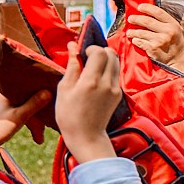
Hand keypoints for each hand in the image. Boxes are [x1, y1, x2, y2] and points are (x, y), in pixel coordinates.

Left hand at [0, 88, 51, 157]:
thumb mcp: (17, 118)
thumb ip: (33, 104)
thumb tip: (48, 91)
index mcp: (7, 91)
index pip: (30, 87)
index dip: (44, 93)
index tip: (54, 102)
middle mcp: (4, 94)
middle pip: (29, 99)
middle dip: (40, 116)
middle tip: (44, 132)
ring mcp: (2, 104)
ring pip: (26, 108)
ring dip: (35, 123)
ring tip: (39, 139)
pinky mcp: (2, 114)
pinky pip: (21, 114)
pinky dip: (29, 123)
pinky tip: (34, 136)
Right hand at [54, 29, 124, 161]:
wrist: (87, 137)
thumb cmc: (70, 115)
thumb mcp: (64, 89)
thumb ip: (71, 66)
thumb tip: (72, 46)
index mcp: (91, 82)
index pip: (100, 52)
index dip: (91, 48)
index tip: (82, 54)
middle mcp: (107, 83)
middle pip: (111, 53)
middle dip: (100, 51)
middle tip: (88, 59)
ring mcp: (115, 89)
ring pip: (116, 62)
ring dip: (106, 59)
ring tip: (92, 68)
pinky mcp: (119, 94)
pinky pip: (116, 73)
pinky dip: (109, 69)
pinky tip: (97, 78)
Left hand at [126, 2, 183, 66]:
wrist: (178, 62)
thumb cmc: (175, 45)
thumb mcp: (175, 30)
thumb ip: (164, 22)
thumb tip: (147, 13)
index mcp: (173, 24)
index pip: (158, 12)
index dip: (147, 8)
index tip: (139, 7)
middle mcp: (167, 31)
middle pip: (147, 21)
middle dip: (136, 19)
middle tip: (130, 19)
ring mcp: (160, 40)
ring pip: (141, 32)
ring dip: (133, 31)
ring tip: (130, 32)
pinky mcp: (153, 48)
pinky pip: (140, 42)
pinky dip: (136, 40)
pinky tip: (135, 40)